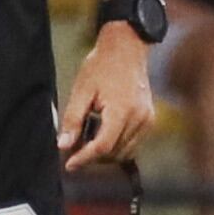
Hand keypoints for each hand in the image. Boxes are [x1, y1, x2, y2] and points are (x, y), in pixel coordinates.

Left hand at [58, 24, 154, 165]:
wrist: (127, 48)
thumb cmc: (101, 66)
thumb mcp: (82, 90)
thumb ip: (73, 120)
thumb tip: (63, 146)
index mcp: (122, 110)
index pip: (103, 146)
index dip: (84, 158)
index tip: (69, 165)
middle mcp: (139, 118)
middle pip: (114, 153)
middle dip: (93, 157)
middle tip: (74, 149)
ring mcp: (147, 120)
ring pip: (125, 153)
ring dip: (106, 153)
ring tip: (87, 141)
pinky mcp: (150, 120)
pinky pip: (133, 144)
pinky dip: (117, 146)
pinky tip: (103, 135)